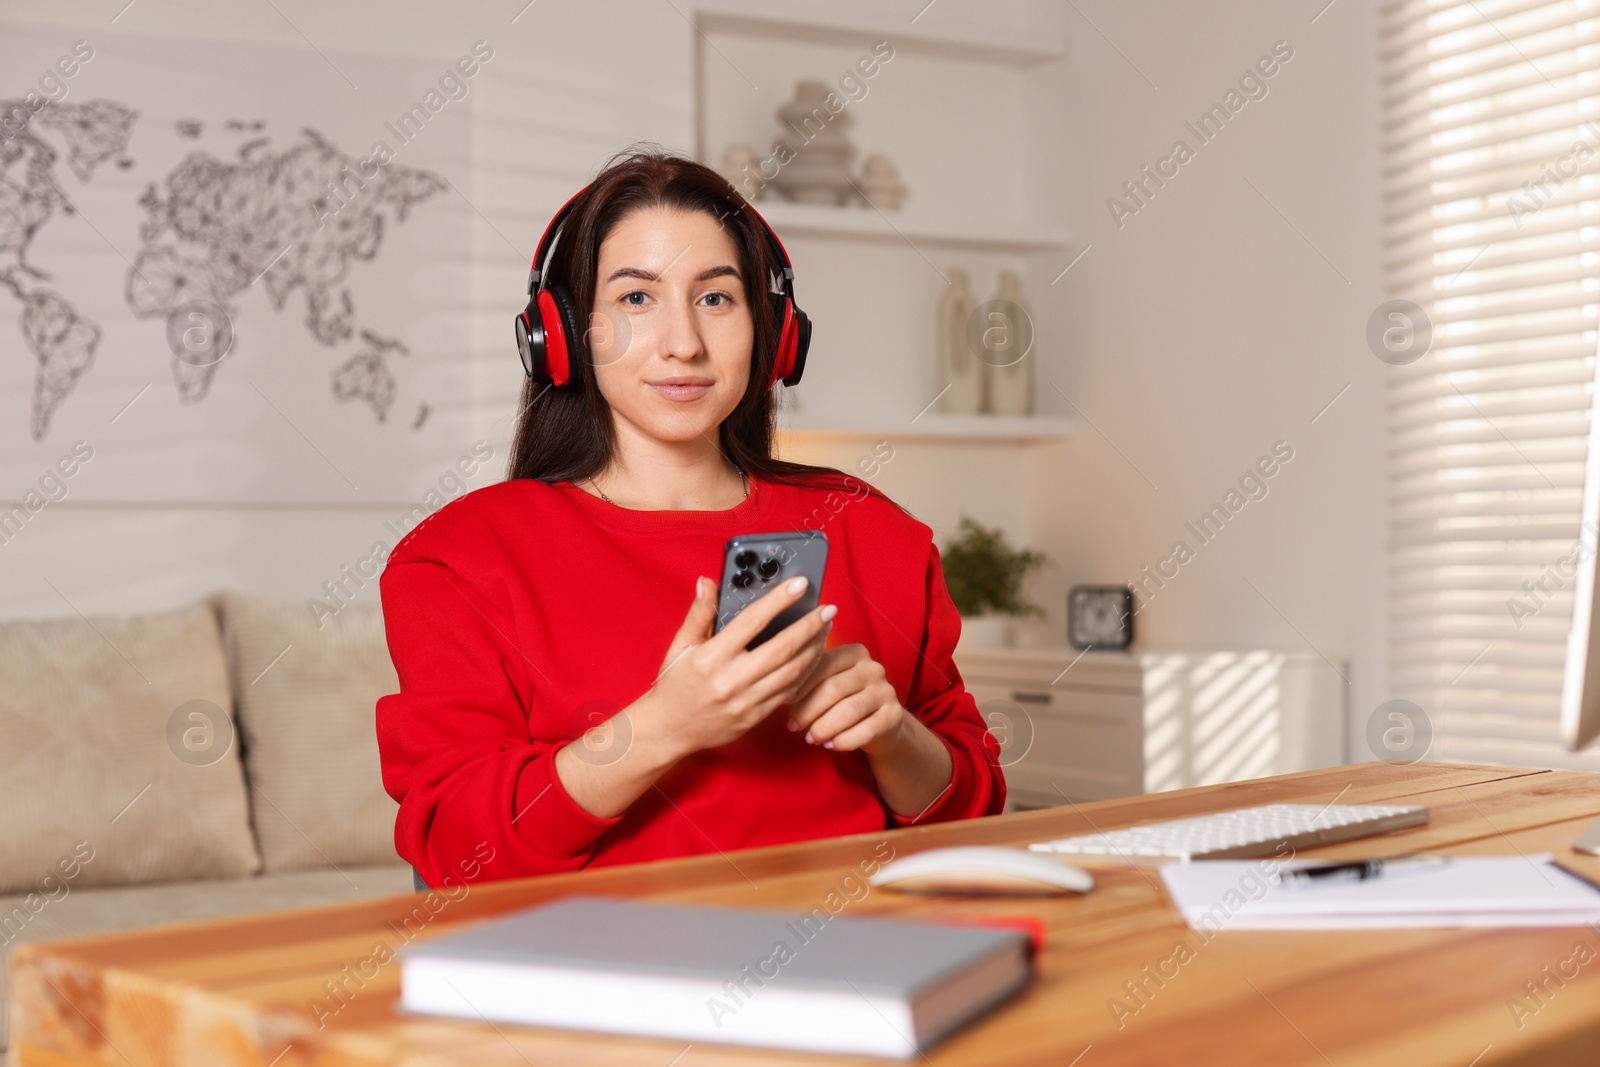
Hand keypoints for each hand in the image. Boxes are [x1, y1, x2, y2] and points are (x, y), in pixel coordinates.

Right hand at [638, 573, 834, 762]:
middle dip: (810, 626)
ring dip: (814, 649)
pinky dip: (805, 673)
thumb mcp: (680, 646)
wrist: (669, 731)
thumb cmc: (674, 685)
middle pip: (782, 647)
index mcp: (711, 657)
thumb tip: (707, 583)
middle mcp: (730, 679)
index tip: (800, 585)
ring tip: (825, 631)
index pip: (753, 620)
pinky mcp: (755, 717)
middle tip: (828, 609)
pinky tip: (813, 658)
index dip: (780, 600)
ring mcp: (745, 701)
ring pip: (792, 672)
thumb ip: (698, 613)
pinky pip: (788, 693)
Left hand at [785, 644, 909, 754]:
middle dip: (809, 710)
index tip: (783, 702)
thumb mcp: (829, 684)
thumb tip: (778, 690)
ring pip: (849, 710)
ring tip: (810, 739)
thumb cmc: (843, 701)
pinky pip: (867, 730)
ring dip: (824, 727)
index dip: (800, 685)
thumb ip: (809, 680)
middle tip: (792, 727)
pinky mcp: (895, 716)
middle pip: (834, 688)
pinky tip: (831, 746)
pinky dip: (845, 740)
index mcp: (854, 653)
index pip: (823, 665)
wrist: (881, 725)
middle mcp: (873, 668)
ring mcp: (887, 692)